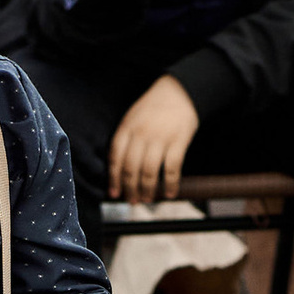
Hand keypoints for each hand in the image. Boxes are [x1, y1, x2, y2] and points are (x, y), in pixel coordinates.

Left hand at [108, 76, 201, 205]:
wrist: (180, 91)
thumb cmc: (154, 107)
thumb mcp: (133, 117)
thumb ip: (126, 138)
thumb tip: (120, 168)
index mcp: (127, 128)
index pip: (115, 157)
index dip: (113, 178)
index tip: (114, 193)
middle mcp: (141, 134)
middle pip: (130, 168)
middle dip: (130, 189)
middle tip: (132, 201)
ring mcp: (160, 138)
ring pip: (149, 171)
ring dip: (147, 190)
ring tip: (147, 200)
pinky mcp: (178, 142)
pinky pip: (172, 168)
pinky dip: (171, 184)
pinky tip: (170, 194)